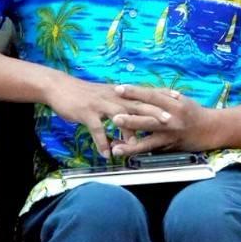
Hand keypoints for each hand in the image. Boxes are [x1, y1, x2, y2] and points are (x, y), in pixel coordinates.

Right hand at [44, 76, 173, 158]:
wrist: (61, 87)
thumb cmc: (86, 94)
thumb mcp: (107, 96)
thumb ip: (122, 104)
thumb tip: (136, 112)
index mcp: (121, 92)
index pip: (146, 92)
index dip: (162, 94)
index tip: (179, 97)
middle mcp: (114, 96)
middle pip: (137, 103)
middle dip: (153, 111)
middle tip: (168, 120)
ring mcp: (100, 104)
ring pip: (118, 115)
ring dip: (129, 128)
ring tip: (138, 142)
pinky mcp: (87, 113)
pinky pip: (95, 129)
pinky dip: (101, 142)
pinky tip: (107, 154)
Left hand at [110, 85, 212, 155]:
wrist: (212, 130)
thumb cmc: (193, 112)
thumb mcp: (181, 99)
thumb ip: (163, 96)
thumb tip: (142, 91)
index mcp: (175, 104)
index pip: (152, 96)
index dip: (135, 92)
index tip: (118, 89)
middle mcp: (173, 121)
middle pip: (149, 119)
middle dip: (131, 119)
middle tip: (114, 118)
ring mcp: (170, 136)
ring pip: (149, 142)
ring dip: (131, 145)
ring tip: (115, 146)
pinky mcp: (169, 148)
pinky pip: (150, 151)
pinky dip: (135, 152)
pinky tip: (122, 153)